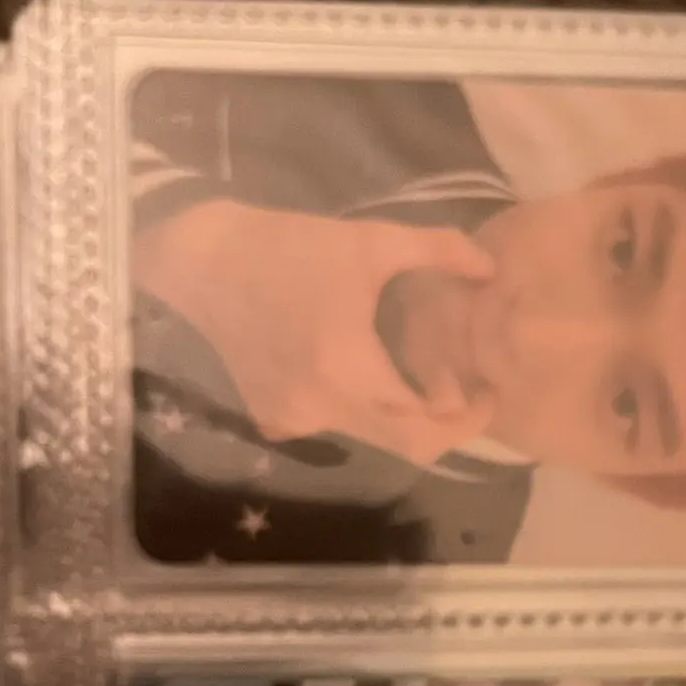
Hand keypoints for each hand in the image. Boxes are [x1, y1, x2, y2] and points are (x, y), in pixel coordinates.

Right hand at [133, 200, 497, 464]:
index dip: (469, 418)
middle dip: (444, 424)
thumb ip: (437, 250)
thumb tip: (489, 265)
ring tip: (423, 376)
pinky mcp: (274, 418)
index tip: (489, 393)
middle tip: (468, 394)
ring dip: (403, 415)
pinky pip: (335, 424)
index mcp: (350, 371)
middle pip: (406, 445)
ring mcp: (295, 421)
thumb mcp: (368, 240)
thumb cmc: (285, 247)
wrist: (196, 262)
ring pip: (372, 436)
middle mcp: (323, 410)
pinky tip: (364, 370)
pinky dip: (361, 406)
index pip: (428, 426)